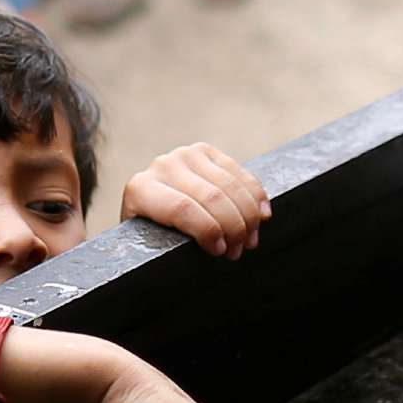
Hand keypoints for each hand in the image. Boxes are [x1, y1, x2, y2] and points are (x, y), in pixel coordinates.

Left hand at [123, 142, 270, 256]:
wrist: (147, 210)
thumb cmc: (152, 236)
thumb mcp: (152, 245)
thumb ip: (168, 248)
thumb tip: (213, 250)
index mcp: (140, 190)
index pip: (182, 209)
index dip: (209, 231)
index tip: (221, 251)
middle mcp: (162, 166)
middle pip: (212, 197)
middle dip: (233, 227)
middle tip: (238, 250)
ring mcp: (185, 155)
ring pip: (230, 185)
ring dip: (248, 216)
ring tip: (248, 240)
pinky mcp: (206, 151)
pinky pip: (240, 173)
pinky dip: (256, 196)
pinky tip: (262, 216)